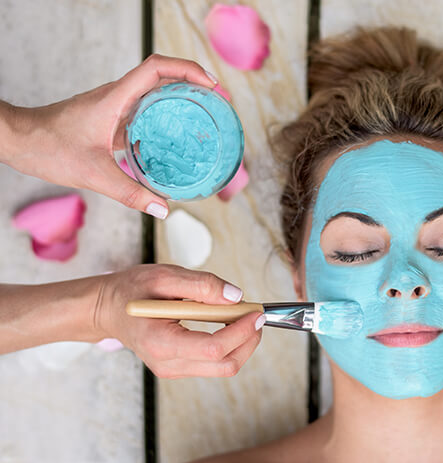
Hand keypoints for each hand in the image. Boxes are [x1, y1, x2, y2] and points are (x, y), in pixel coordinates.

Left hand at [9, 54, 217, 217]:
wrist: (17, 140)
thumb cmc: (47, 148)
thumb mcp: (93, 174)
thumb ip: (130, 193)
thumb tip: (164, 209)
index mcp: (115, 98)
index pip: (157, 68)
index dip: (188, 70)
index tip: (211, 86)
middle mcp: (117, 96)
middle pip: (163, 75)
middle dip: (194, 83)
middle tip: (217, 103)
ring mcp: (114, 106)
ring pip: (154, 93)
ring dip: (180, 99)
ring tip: (204, 118)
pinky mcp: (110, 118)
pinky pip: (144, 112)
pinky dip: (164, 119)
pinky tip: (173, 142)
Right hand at [94, 264, 263, 377]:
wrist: (108, 309)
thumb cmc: (132, 291)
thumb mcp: (164, 276)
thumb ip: (202, 285)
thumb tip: (236, 296)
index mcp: (160, 341)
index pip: (213, 348)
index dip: (241, 331)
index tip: (256, 312)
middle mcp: (168, 363)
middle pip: (225, 364)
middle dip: (249, 340)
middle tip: (256, 314)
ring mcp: (173, 369)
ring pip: (224, 367)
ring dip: (243, 343)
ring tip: (243, 316)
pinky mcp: (180, 367)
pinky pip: (215, 363)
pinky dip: (230, 344)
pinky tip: (228, 324)